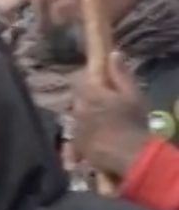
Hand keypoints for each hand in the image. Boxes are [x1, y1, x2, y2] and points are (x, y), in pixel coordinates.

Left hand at [72, 51, 152, 179]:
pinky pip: (75, 133)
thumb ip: (120, 74)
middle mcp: (77, 110)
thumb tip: (113, 54)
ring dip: (85, 115)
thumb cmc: (133, 122)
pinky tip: (96, 135)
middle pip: (77, 99)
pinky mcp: (76, 144)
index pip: (78, 80)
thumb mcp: (132, 94)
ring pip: (76, 116)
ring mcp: (74, 128)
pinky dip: (83, 132)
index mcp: (90, 95)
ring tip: (102, 120)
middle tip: (103, 102)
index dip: (87, 79)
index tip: (98, 82)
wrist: (129, 155)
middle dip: (86, 98)